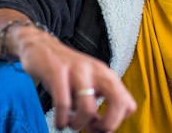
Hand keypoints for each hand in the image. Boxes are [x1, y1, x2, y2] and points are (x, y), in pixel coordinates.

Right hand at [12, 26, 136, 130]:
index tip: (101, 127)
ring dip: (78, 124)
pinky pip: (63, 103)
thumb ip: (95, 108)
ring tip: (70, 123)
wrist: (43, 48)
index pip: (129, 104)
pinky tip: (60, 121)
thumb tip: (99, 132)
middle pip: (119, 100)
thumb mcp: (86, 87)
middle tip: (93, 130)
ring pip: (88, 107)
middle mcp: (97, 71)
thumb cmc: (67, 72)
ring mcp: (78, 71)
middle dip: (108, 124)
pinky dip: (61, 119)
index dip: (117, 121)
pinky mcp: (58, 72)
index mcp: (108, 76)